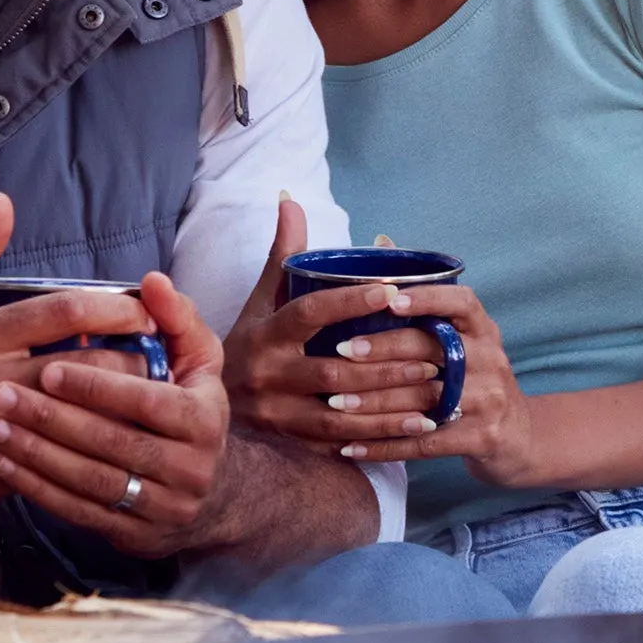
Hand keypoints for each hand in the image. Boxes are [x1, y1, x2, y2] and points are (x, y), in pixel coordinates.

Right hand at [0, 194, 158, 506]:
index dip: (114, 310)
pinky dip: (97, 448)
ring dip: (125, 406)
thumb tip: (2, 203)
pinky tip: (121, 441)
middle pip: (86, 366)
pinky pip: (64, 457)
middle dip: (135, 362)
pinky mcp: (1, 470)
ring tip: (154, 397)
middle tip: (161, 359)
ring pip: (84, 416)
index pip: (63, 311)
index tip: (144, 313)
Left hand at [0, 272, 231, 555]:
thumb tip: (151, 282)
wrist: (210, 494)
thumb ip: (174, 317)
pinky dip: (39, 489)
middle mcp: (193, 468)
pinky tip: (4, 465)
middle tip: (0, 394)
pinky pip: (81, 512)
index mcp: (207, 418)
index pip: (149, 401)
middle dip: (53, 419)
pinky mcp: (138, 536)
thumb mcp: (198, 360)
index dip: (99, 386)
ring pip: (93, 480)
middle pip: (114, 442)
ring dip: (37, 454)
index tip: (48, 367)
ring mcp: (165, 507)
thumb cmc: (190, 408)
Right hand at [223, 196, 446, 447]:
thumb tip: (289, 198)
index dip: (349, 301)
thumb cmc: (250, 342)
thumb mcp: (260, 300)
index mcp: (264, 334)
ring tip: (434, 390)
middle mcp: (268, 375)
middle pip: (334, 371)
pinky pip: (342, 442)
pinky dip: (382, 436)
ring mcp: (279, 415)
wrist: (209, 404)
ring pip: (342, 412)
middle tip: (432, 355)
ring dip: (392, 404)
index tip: (391, 291)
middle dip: (386, 365)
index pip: (310, 314)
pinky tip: (418, 426)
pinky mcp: (292, 444)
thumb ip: (282, 254)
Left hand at [333, 287, 540, 487]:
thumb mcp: (463, 339)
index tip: (388, 297)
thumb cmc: (473, 379)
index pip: (461, 303)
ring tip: (335, 402)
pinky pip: (425, 443)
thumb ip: (423, 300)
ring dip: (375, 402)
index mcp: (483, 330)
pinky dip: (386, 446)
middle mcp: (491, 360)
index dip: (426, 298)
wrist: (516, 438)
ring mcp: (489, 400)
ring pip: (424, 399)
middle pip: (433, 350)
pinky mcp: (482, 438)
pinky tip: (351, 448)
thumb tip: (381, 242)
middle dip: (383, 349)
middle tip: (341, 351)